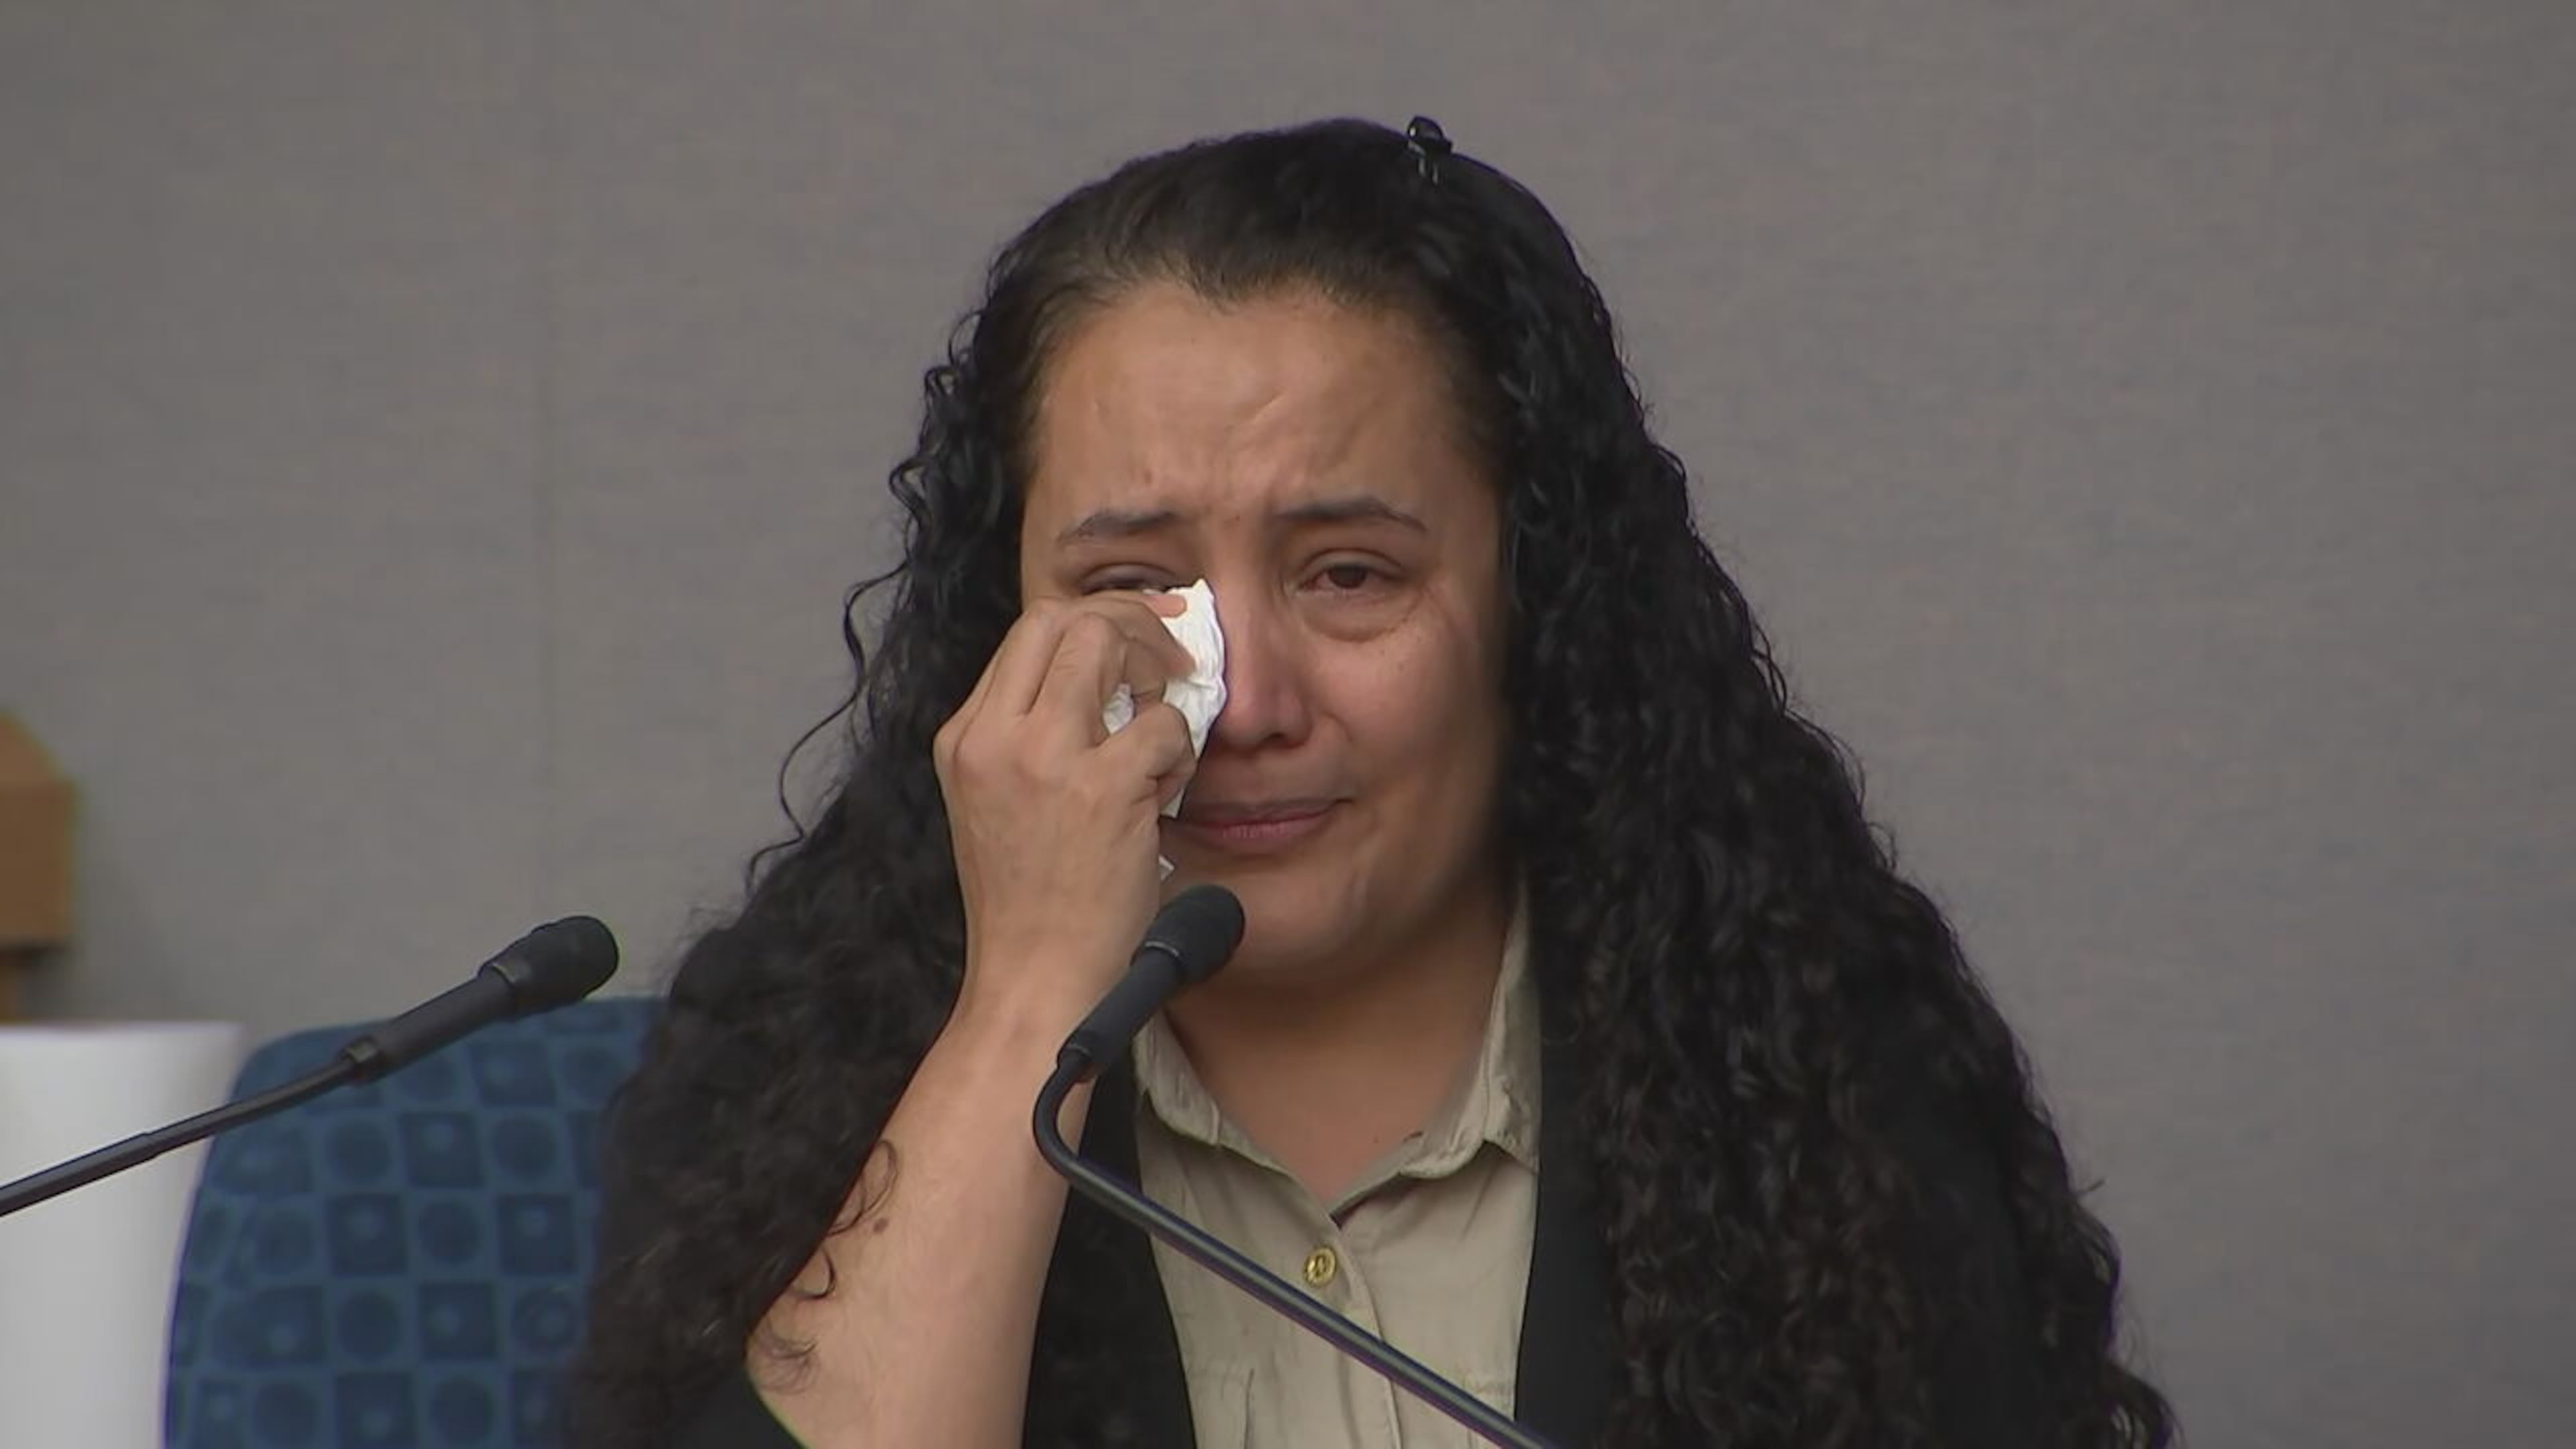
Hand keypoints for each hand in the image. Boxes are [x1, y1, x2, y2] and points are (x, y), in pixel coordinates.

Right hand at [933, 592, 1199, 1028]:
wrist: (1033, 983)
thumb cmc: (1030, 905)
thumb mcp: (996, 803)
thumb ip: (1033, 737)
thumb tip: (1113, 675)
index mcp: (964, 738)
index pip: (1028, 631)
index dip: (1094, 619)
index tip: (1141, 631)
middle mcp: (994, 738)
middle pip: (1064, 618)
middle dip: (1131, 620)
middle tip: (1173, 655)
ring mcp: (1044, 760)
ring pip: (1110, 646)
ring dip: (1158, 675)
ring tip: (1165, 730)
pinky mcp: (1100, 790)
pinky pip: (1163, 724)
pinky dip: (1180, 749)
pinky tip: (1166, 792)